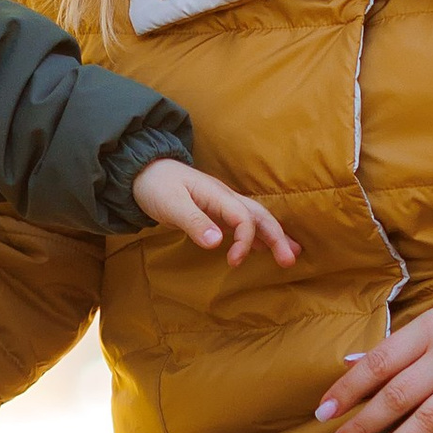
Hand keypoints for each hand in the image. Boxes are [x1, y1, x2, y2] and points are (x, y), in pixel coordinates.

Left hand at [131, 157, 298, 267]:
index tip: (233, 262)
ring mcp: (222, 204)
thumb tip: (218, 243)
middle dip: (277, 237)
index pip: (244, 218)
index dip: (245, 240)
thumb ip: (194, 222)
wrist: (142, 170)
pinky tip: (263, 248)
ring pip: (256, 218)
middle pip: (259, 216)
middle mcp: (225, 198)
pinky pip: (243, 223)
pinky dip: (257, 236)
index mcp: (217, 194)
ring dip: (273, 236)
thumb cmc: (155, 186)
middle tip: (289, 262)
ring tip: (290, 255)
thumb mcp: (170, 205)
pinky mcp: (215, 211)